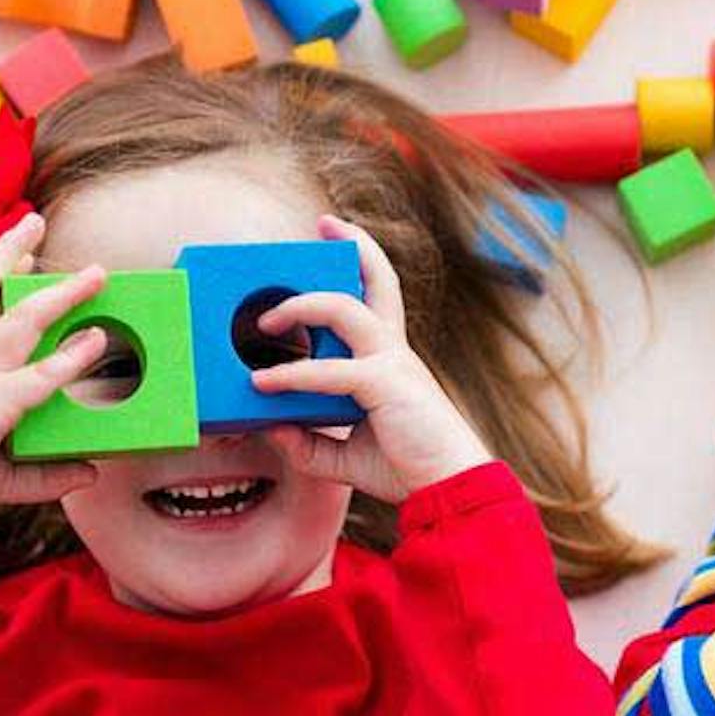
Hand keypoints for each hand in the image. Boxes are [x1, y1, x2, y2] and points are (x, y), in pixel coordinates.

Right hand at [0, 213, 113, 565]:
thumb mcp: (2, 475)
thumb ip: (45, 474)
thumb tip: (88, 472)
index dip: (0, 273)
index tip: (24, 252)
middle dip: (11, 250)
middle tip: (35, 220)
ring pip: (22, 320)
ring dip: (62, 294)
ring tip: (97, 275)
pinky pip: (37, 377)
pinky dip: (69, 359)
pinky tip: (96, 341)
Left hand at [247, 214, 491, 502]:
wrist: (449, 489)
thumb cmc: (407, 468)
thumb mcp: (344, 457)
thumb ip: (308, 444)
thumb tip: (271, 431)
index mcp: (391, 359)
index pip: (379, 296)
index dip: (363, 261)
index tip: (337, 237)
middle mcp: (394, 350)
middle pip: (379, 279)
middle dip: (353, 244)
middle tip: (322, 226)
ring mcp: (392, 362)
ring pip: (344, 309)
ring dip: (299, 307)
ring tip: (265, 320)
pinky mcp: (385, 384)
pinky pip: (330, 371)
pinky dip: (294, 375)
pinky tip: (265, 385)